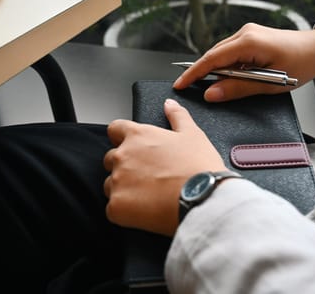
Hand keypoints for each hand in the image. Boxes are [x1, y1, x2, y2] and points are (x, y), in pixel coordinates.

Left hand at [103, 99, 225, 236]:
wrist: (204, 198)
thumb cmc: (199, 166)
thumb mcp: (193, 134)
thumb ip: (177, 116)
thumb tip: (169, 104)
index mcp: (138, 135)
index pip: (114, 129)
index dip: (123, 137)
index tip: (134, 147)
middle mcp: (123, 156)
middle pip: (110, 159)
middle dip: (124, 166)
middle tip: (148, 176)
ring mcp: (117, 182)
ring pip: (110, 185)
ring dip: (124, 189)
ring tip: (149, 196)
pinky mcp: (117, 207)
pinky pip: (114, 209)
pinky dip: (126, 211)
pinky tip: (146, 211)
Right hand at [173, 23, 314, 101]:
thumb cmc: (300, 65)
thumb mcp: (268, 83)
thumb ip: (237, 88)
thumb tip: (211, 93)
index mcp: (248, 42)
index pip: (212, 59)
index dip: (193, 73)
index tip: (180, 85)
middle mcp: (245, 33)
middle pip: (214, 55)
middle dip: (201, 72)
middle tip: (189, 89)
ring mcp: (248, 32)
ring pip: (221, 53)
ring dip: (215, 69)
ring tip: (210, 86)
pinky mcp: (252, 36)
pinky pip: (231, 51)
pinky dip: (226, 65)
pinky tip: (227, 76)